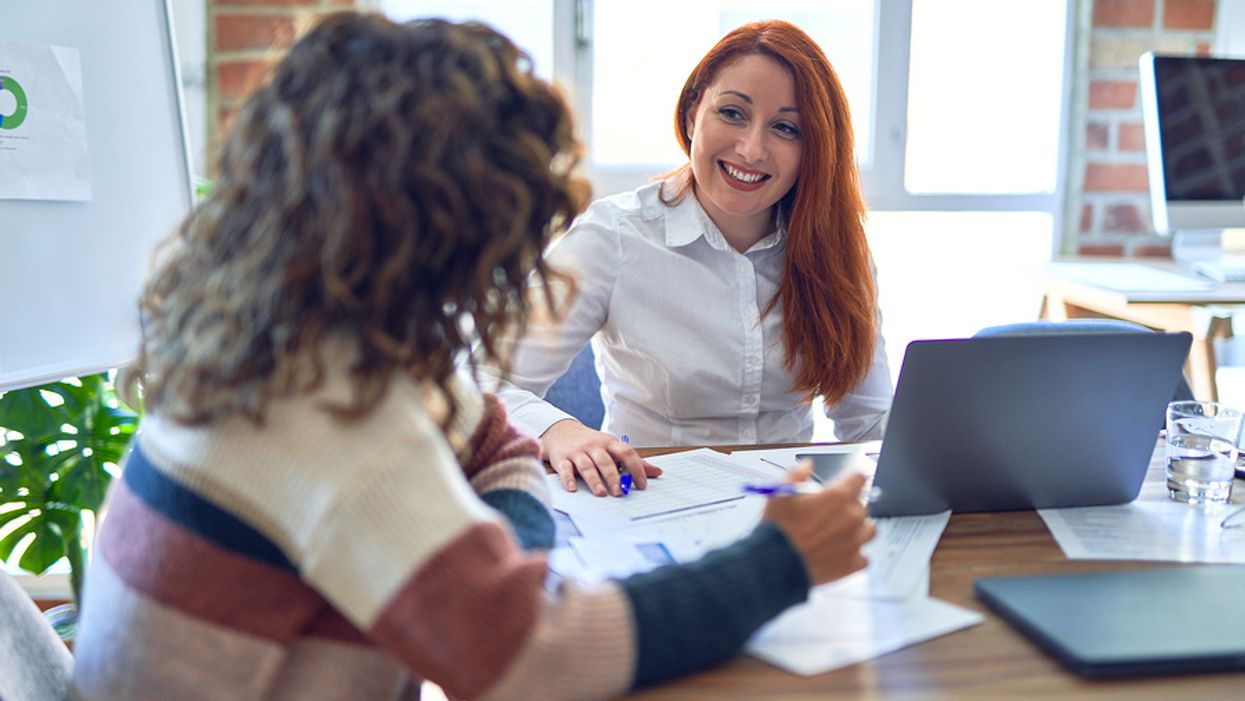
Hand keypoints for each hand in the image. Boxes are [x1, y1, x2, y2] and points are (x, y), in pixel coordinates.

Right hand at [541, 419, 662, 496]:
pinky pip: (565, 469)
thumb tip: (657, 472)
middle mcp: (594, 446)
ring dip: (594, 480)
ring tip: (601, 493)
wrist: (561, 431)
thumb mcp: (612, 447)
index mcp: (609, 443)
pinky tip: (573, 489)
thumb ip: (633, 461)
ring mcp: (577, 452)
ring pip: (586, 466)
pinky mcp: (561, 458)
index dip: (636, 469)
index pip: (626, 453)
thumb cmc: (592, 443)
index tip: (642, 485)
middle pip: (605, 461)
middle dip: (613, 477)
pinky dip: (568, 479)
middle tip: (619, 493)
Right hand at [761, 465, 875, 585]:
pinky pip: (864, 556)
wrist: (775, 565)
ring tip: (839, 533)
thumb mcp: (780, 492)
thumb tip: (808, 465)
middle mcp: (851, 517)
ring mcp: (855, 541)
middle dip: (849, 506)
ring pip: (869, 529)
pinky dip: (854, 554)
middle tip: (829, 514)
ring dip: (858, 529)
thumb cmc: (778, 530)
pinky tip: (839, 553)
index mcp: (837, 496)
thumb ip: (797, 474)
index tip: (846, 484)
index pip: (859, 478)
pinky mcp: (853, 563)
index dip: (851, 479)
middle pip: (863, 504)